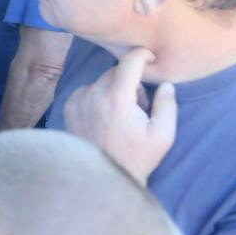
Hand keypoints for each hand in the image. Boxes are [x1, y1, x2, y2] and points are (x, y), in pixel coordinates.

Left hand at [62, 46, 177, 183]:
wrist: (103, 178)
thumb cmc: (136, 158)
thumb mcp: (162, 135)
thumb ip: (167, 105)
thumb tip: (165, 84)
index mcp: (117, 97)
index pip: (129, 61)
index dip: (142, 55)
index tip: (150, 57)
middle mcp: (93, 94)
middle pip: (115, 72)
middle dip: (130, 82)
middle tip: (139, 106)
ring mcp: (78, 100)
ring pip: (100, 81)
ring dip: (113, 89)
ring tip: (122, 116)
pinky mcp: (68, 108)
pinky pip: (87, 91)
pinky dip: (97, 97)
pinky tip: (105, 118)